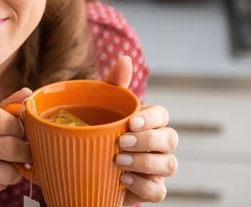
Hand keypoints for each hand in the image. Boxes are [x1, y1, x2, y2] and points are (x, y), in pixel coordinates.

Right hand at [0, 89, 31, 206]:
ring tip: (7, 166)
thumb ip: (7, 107)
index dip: (19, 129)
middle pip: (10, 147)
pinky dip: (3, 183)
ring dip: (15, 171)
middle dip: (24, 153)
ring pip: (8, 170)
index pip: (5, 121)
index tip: (18, 133)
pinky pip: (0, 185)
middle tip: (23, 154)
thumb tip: (28, 93)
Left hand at [105, 57, 178, 204]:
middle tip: (121, 142)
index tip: (131, 122)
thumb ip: (114, 85)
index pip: (162, 115)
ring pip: (169, 165)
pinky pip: (159, 190)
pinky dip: (144, 186)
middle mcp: (157, 144)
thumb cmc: (97, 133)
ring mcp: (156, 168)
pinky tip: (123, 180)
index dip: (151, 119)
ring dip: (145, 163)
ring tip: (119, 162)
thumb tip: (125, 60)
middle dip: (147, 141)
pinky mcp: (150, 189)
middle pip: (170, 139)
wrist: (80, 168)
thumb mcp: (100, 108)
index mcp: (147, 122)